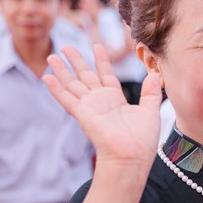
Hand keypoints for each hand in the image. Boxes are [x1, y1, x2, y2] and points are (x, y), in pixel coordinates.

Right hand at [43, 44, 162, 170]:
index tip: (97, 46)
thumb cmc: (142, 140)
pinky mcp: (83, 114)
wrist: (132, 156)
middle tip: (66, 46)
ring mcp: (90, 107)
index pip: (105, 75)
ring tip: (51, 56)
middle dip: (76, 61)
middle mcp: (100, 102)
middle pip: (85, 76)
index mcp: (115, 100)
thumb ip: (150, 93)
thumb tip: (155, 75)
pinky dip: (56, 89)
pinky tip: (47, 77)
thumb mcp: (150, 111)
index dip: (101, 61)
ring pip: (72, 84)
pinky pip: (67, 99)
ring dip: (61, 71)